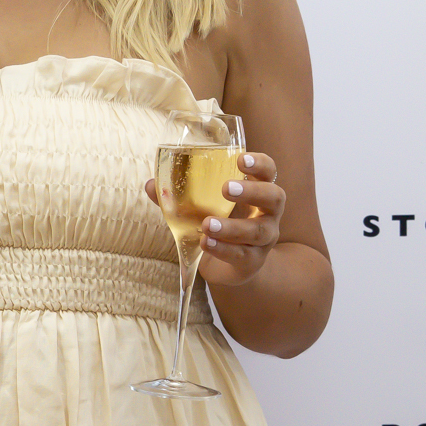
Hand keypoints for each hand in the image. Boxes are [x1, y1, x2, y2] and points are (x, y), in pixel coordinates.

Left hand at [146, 151, 285, 289]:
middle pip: (274, 197)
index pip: (268, 171)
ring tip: (206, 224)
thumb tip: (151, 184)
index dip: (259, 163)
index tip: (241, 159)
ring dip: (232, 227)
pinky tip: (206, 243)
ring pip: (257, 231)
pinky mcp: (253, 261)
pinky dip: (223, 249)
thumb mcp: (199, 207)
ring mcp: (264, 238)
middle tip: (227, 188)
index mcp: (256, 191)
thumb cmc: (217, 224)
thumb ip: (177, 196)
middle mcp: (267, 213)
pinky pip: (243, 255)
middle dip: (252, 191)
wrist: (227, 265)